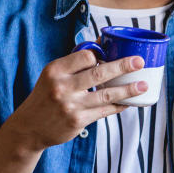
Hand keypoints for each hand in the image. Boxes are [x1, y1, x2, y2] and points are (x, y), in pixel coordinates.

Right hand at [8, 49, 146, 151]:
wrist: (30, 128)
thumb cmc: (46, 96)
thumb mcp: (52, 75)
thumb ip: (74, 63)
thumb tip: (102, 44)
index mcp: (55, 70)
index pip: (85, 56)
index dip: (101, 54)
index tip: (114, 53)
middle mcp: (62, 87)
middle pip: (99, 73)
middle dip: (122, 66)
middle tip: (139, 61)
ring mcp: (71, 105)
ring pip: (106, 94)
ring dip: (128, 90)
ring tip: (143, 85)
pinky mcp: (78, 121)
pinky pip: (104, 111)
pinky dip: (119, 105)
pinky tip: (129, 102)